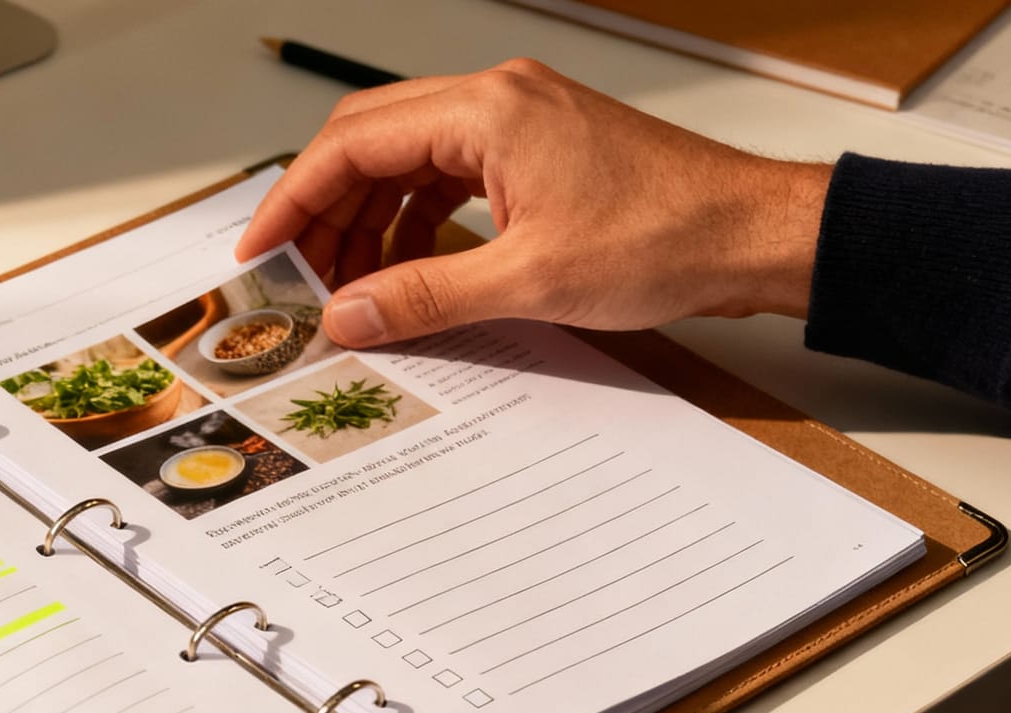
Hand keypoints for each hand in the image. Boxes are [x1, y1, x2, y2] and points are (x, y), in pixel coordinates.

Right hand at [237, 59, 832, 346]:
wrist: (750, 234)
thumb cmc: (666, 237)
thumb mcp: (528, 282)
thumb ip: (424, 297)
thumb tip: (348, 314)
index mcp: (487, 111)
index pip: (353, 144)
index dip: (294, 200)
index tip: (260, 248)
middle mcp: (497, 99)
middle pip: (370, 141)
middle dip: (325, 209)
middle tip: (297, 273)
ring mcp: (519, 119)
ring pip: (406, 157)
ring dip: (369, 218)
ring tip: (351, 285)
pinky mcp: (538, 148)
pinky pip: (448, 172)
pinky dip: (414, 217)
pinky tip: (407, 267)